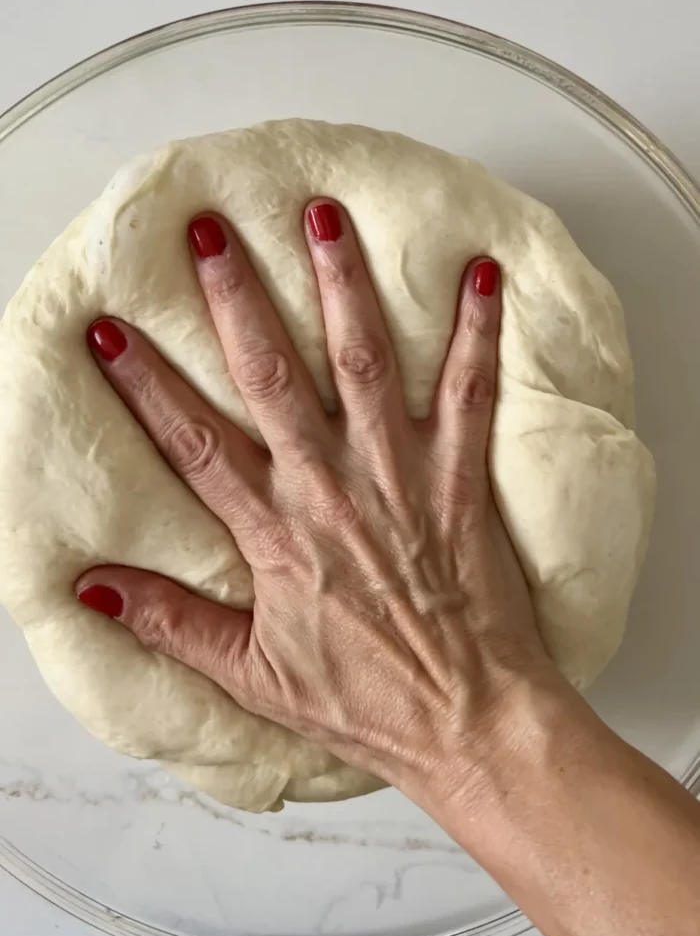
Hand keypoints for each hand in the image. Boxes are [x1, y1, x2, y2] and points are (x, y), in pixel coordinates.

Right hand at [77, 199, 556, 795]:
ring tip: (325, 216)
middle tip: (211, 231)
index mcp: (275, 536)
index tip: (110, 329)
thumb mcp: (251, 674)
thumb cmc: (367, 699)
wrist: (468, 719)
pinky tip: (481, 277)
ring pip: (364, 365)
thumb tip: (92, 586)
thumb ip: (172, 623)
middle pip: (272, 378)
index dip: (145, 384)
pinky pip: (469, 396)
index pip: (193, 444)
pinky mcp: (460, 480)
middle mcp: (331, 491)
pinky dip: (476, 336)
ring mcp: (400, 478)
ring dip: (343, 287)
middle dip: (236, 298)